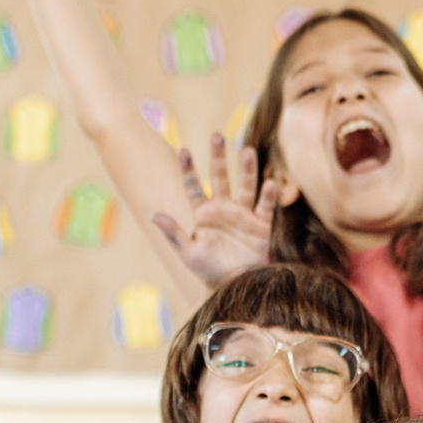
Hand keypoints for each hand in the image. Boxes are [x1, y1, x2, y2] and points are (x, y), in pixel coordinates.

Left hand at [151, 134, 280, 287]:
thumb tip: (153, 214)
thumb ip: (173, 232)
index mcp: (204, 214)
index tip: (184, 151)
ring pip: (245, 186)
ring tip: (247, 150)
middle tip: (217, 136)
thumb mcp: (187, 252)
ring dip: (247, 169)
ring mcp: (243, 215)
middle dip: (218, 157)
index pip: (194, 186)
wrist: (233, 286)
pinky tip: (270, 183)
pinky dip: (267, 196)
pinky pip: (264, 207)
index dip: (188, 169)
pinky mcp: (261, 226)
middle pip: (221, 177)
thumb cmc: (208, 270)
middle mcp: (224, 209)